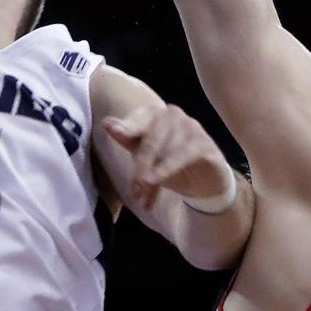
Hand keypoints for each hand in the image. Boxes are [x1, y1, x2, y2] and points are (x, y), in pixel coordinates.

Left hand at [102, 101, 234, 211]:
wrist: (203, 180)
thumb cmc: (167, 162)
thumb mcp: (143, 153)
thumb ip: (126, 138)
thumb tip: (106, 123)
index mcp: (153, 113)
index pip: (136, 122)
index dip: (126, 129)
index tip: (116, 133)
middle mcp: (172, 114)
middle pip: (150, 142)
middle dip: (140, 169)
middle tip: (133, 192)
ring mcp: (190, 126)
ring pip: (165, 152)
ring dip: (153, 178)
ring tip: (142, 197)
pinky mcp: (204, 142)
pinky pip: (183, 155)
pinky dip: (168, 170)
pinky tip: (156, 182)